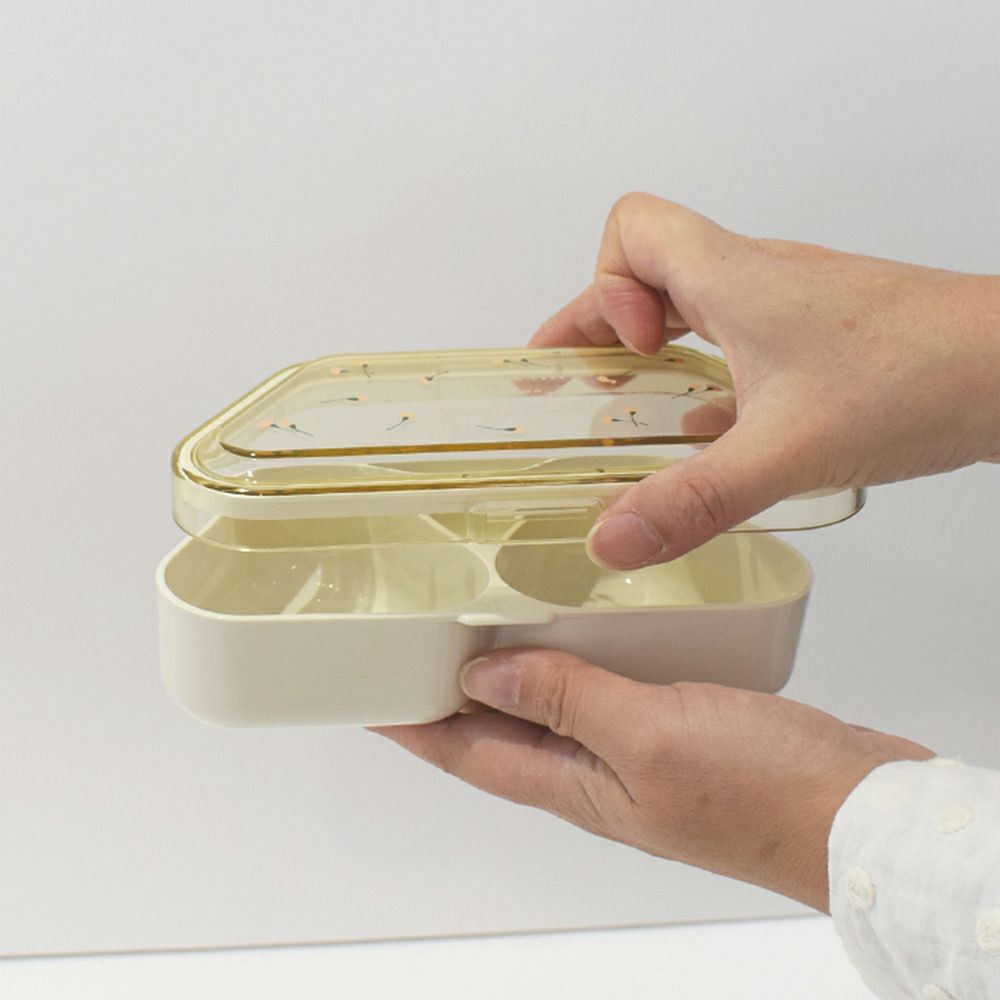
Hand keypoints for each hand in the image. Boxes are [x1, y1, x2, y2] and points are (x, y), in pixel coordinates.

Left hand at [375, 649, 933, 911]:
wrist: (858, 813)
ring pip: (557, 704)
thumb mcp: (648, 737)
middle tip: (421, 643)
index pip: (467, 752)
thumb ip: (566, 701)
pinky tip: (594, 622)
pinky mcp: (680, 728)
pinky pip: (610, 688)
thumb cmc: (763, 795)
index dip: (411, 725)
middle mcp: (597, 773)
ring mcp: (639, 752)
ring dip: (520, 667)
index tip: (367, 696)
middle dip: (454, 693)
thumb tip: (483, 674)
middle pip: (503, 729)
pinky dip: (586, 657)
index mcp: (576, 785)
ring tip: (492, 616)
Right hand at [530, 193, 999, 568]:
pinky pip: (739, 334)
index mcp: (733, 278)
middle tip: (579, 382)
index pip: (631, 231)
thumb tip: (612, 538)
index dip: (603, 289)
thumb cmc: (918, 378)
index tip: (624, 356)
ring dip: (653, 347)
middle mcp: (757, 278)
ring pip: (695, 302)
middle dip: (603, 324)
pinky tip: (713, 428)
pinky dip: (707, 371)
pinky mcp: (820, 333)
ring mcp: (792, 303)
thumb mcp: (784, 452)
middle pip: (650, 270)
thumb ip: (691, 500)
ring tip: (631, 405)